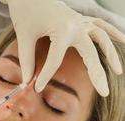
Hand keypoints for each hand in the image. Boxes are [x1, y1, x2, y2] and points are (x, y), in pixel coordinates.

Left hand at [2, 0, 124, 95]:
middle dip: (97, 74)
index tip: (37, 88)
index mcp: (62, 30)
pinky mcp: (79, 18)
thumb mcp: (24, 35)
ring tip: (118, 71)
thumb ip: (26, 59)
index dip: (45, 76)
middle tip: (104, 92)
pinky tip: (123, 40)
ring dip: (111, 54)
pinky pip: (100, 25)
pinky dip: (112, 33)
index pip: (55, 60)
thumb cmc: (24, 10)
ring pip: (101, 38)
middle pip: (90, 53)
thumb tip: (26, 80)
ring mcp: (80, 21)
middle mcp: (76, 26)